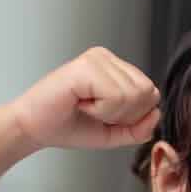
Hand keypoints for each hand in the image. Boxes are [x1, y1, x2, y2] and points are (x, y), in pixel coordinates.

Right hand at [9, 47, 160, 150]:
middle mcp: (108, 58)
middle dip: (125, 115)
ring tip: (86, 106)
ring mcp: (97, 59)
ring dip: (110, 113)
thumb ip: (139, 128)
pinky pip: (116, 96)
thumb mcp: (114, 133)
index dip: (134, 116)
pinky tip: (81, 103)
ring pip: (134, 95)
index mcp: (116, 68)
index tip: (104, 116)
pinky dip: (101, 110)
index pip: (151, 94)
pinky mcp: (86, 67)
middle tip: (95, 112)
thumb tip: (156, 114)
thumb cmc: (69, 126)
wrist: (34, 129)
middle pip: (148, 93)